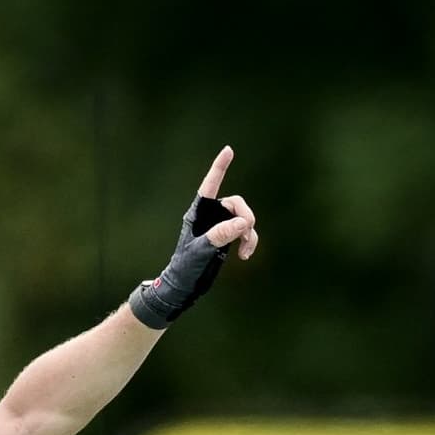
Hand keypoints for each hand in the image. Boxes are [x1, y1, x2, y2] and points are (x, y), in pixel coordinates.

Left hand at [187, 143, 260, 261]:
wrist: (185, 284)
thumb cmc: (185, 266)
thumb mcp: (200, 251)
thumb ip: (219, 235)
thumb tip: (242, 223)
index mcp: (198, 212)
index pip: (209, 185)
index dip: (219, 168)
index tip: (228, 150)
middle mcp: (210, 215)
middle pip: (236, 204)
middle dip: (246, 216)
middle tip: (246, 231)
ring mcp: (220, 225)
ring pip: (244, 219)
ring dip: (249, 233)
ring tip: (245, 252)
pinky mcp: (228, 237)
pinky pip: (246, 233)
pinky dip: (250, 242)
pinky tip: (245, 256)